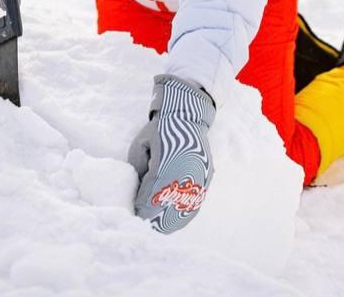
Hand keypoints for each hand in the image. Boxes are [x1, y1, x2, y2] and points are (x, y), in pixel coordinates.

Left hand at [128, 74, 214, 233]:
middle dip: (155, 217)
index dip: (143, 207)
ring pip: (186, 205)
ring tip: (158, 228)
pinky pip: (197, 200)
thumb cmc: (158, 130)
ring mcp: (199, 173)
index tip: (136, 215)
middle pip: (170, 203)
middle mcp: (186, 169)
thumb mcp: (141, 147)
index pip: (153, 193)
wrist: (186, 115)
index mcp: (167, 160)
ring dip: (171, 219)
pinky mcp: (207, 176)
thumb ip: (140, 171)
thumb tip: (138, 196)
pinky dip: (185, 213)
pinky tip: (175, 223)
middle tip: (144, 225)